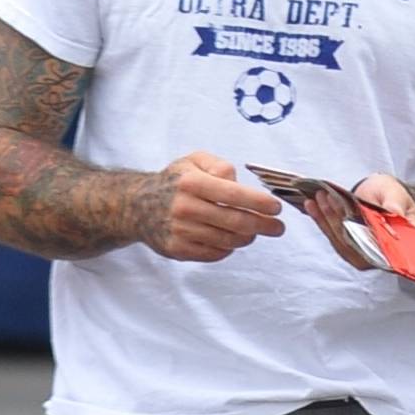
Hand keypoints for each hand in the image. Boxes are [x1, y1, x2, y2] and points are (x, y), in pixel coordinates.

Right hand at [137, 151, 284, 263]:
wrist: (137, 206)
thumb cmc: (174, 182)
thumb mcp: (193, 161)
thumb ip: (219, 165)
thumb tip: (239, 183)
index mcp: (191, 183)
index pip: (233, 195)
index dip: (260, 203)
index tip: (276, 208)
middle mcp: (185, 208)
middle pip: (236, 222)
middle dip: (264, 226)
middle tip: (278, 228)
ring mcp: (181, 231)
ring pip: (229, 241)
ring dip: (248, 237)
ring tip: (253, 231)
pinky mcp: (179, 250)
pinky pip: (216, 254)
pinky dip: (229, 248)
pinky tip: (230, 239)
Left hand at [297, 171, 414, 273]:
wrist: (381, 196)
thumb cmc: (393, 196)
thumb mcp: (396, 194)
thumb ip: (396, 203)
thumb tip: (395, 211)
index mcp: (398, 245)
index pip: (380, 246)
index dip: (362, 233)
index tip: (346, 217)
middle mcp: (380, 254)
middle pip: (355, 243)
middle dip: (337, 220)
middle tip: (327, 198)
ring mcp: (362, 253)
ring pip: (341, 241)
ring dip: (325, 219)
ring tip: (317, 199)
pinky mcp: (348, 247)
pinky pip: (333, 237)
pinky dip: (321, 220)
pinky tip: (312, 206)